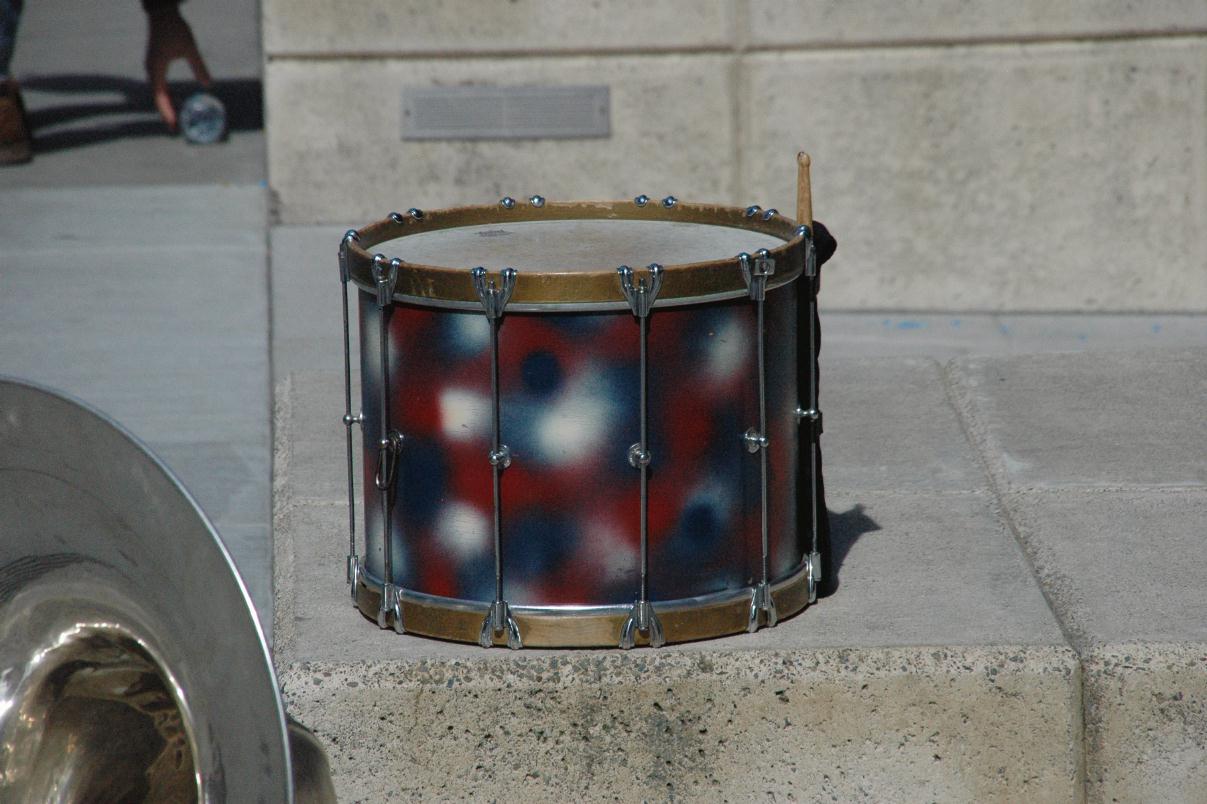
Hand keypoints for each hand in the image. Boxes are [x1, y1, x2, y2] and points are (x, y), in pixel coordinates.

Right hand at [144, 6, 210, 130]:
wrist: (162, 13)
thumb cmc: (175, 30)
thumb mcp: (190, 49)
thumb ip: (199, 67)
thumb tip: (208, 85)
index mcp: (157, 68)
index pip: (160, 96)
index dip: (166, 111)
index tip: (173, 125)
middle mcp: (151, 69)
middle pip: (157, 96)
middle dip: (165, 112)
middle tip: (174, 128)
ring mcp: (151, 66)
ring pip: (157, 90)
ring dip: (164, 104)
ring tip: (172, 118)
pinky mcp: (154, 63)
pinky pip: (158, 84)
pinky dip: (163, 95)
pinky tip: (170, 102)